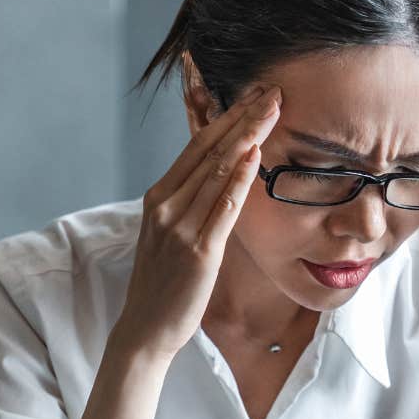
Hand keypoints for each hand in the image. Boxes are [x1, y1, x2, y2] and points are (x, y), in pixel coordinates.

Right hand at [113, 84, 281, 361]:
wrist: (146, 328)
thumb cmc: (164, 282)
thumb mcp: (172, 232)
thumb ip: (192, 202)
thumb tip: (223, 176)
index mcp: (158, 197)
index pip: (197, 146)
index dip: (227, 117)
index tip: (254, 95)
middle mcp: (165, 206)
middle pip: (209, 150)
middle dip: (243, 117)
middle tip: (272, 90)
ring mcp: (179, 227)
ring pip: (217, 171)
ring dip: (247, 136)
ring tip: (272, 110)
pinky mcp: (198, 252)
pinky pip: (222, 208)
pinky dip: (238, 180)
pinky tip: (254, 156)